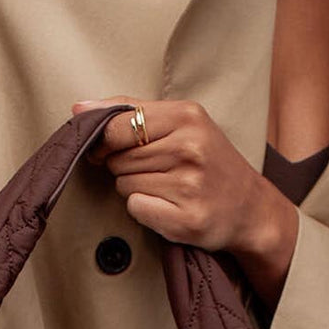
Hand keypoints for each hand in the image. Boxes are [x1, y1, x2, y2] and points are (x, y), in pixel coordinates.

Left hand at [72, 97, 298, 308]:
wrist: (250, 208)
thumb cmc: (208, 162)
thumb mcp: (181, 123)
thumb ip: (130, 112)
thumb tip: (79, 109)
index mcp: (187, 116)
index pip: (117, 126)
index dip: (103, 142)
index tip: (108, 149)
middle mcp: (190, 148)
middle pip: (117, 159)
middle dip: (124, 167)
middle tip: (154, 171)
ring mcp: (189, 185)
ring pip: (124, 185)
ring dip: (135, 189)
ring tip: (165, 188)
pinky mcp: (185, 219)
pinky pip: (136, 209)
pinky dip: (144, 210)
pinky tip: (166, 207)